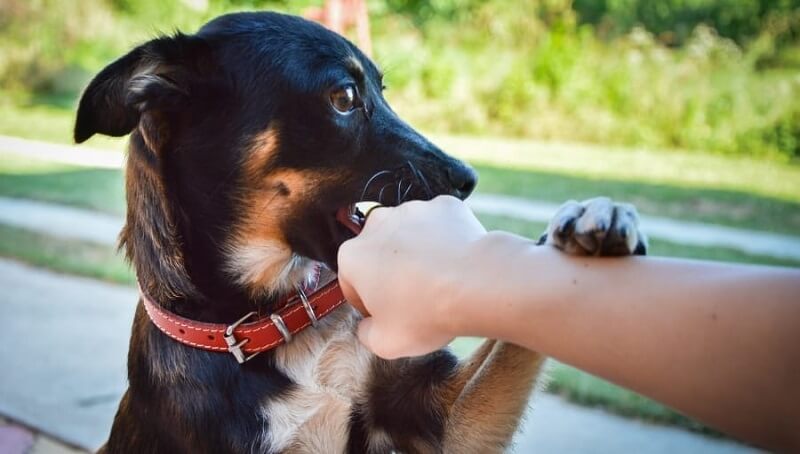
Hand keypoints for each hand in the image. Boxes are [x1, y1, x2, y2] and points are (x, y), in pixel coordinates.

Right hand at [337, 195, 486, 358]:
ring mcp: (412, 209)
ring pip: (408, 234)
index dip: (369, 303)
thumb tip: (368, 327)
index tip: (388, 315)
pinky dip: (444, 238)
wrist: (476, 284)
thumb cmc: (426, 313)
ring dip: (416, 252)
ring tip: (439, 280)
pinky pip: (439, 224)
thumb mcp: (385, 343)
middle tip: (415, 298)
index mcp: (353, 256)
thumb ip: (366, 334)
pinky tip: (456, 262)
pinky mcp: (444, 205)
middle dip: (390, 272)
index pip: (352, 283)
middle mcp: (377, 224)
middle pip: (378, 253)